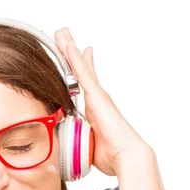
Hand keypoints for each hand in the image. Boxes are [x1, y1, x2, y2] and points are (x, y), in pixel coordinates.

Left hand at [53, 27, 153, 175]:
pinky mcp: (97, 97)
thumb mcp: (90, 148)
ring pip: (81, 68)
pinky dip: (74, 59)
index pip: (85, 87)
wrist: (127, 157)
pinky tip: (67, 46)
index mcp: (96, 112)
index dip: (81, 71)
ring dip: (71, 50)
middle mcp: (98, 101)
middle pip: (83, 72)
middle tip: (65, 36)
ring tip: (62, 32)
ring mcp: (98, 97)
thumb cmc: (113, 157)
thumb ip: (80, 144)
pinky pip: (82, 74)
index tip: (76, 57)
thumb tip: (72, 150)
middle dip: (74, 54)